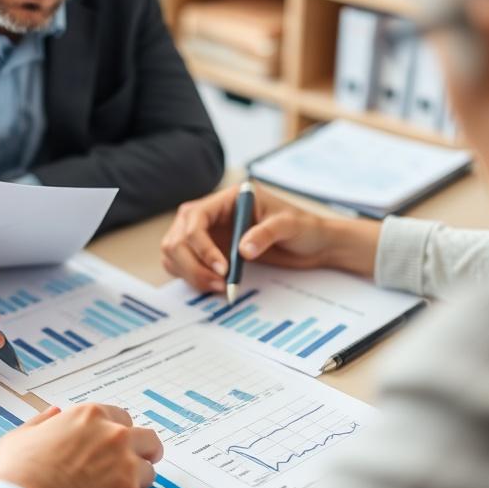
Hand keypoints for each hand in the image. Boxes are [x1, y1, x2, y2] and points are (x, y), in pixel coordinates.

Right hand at [0, 404, 163, 487]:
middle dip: (142, 451)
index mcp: (90, 416)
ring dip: (135, 480)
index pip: (123, 418)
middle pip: (148, 439)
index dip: (117, 433)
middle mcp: (115, 436)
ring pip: (148, 471)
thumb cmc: (17, 472)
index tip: (113, 446)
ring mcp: (126, 466)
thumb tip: (53, 413)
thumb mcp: (21, 435)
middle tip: (132, 465)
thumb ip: (42, 421)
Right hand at [160, 184, 382, 291]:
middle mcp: (211, 214)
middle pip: (178, 238)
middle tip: (219, 284)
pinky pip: (183, 265)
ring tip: (219, 287)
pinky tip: (214, 285)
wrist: (314, 244)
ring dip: (190, 273)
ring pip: (174, 253)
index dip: (201, 246)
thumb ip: (266, 234)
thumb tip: (242, 250)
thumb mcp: (289, 226)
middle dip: (192, 265)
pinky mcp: (208, 252)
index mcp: (227, 199)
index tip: (223, 268)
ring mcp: (207, 234)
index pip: (195, 220)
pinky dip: (191, 278)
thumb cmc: (304, 227)